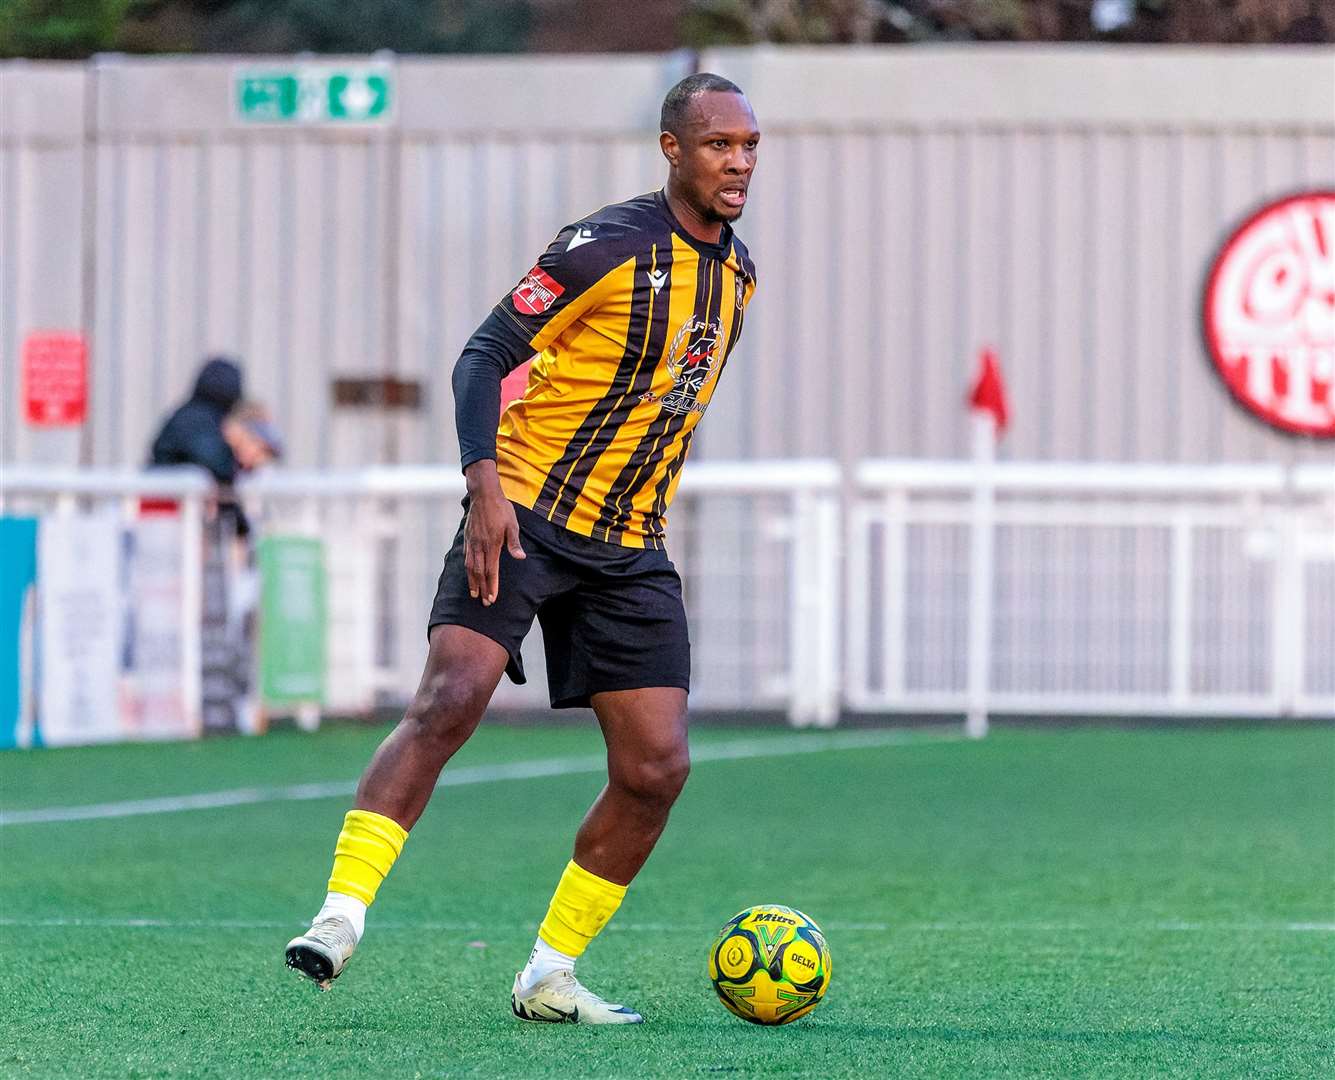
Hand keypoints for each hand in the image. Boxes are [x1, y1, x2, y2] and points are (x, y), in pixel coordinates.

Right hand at [463, 460, 525, 605]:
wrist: (484, 495)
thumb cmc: (501, 509)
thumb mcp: (513, 525)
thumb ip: (515, 543)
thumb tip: (520, 558)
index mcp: (493, 544)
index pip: (492, 570)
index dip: (492, 586)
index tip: (492, 598)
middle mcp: (480, 546)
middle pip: (480, 572)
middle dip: (482, 589)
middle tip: (484, 602)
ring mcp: (472, 542)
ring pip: (470, 567)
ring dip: (472, 582)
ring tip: (474, 594)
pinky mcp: (467, 538)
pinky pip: (466, 557)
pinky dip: (467, 569)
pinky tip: (469, 574)